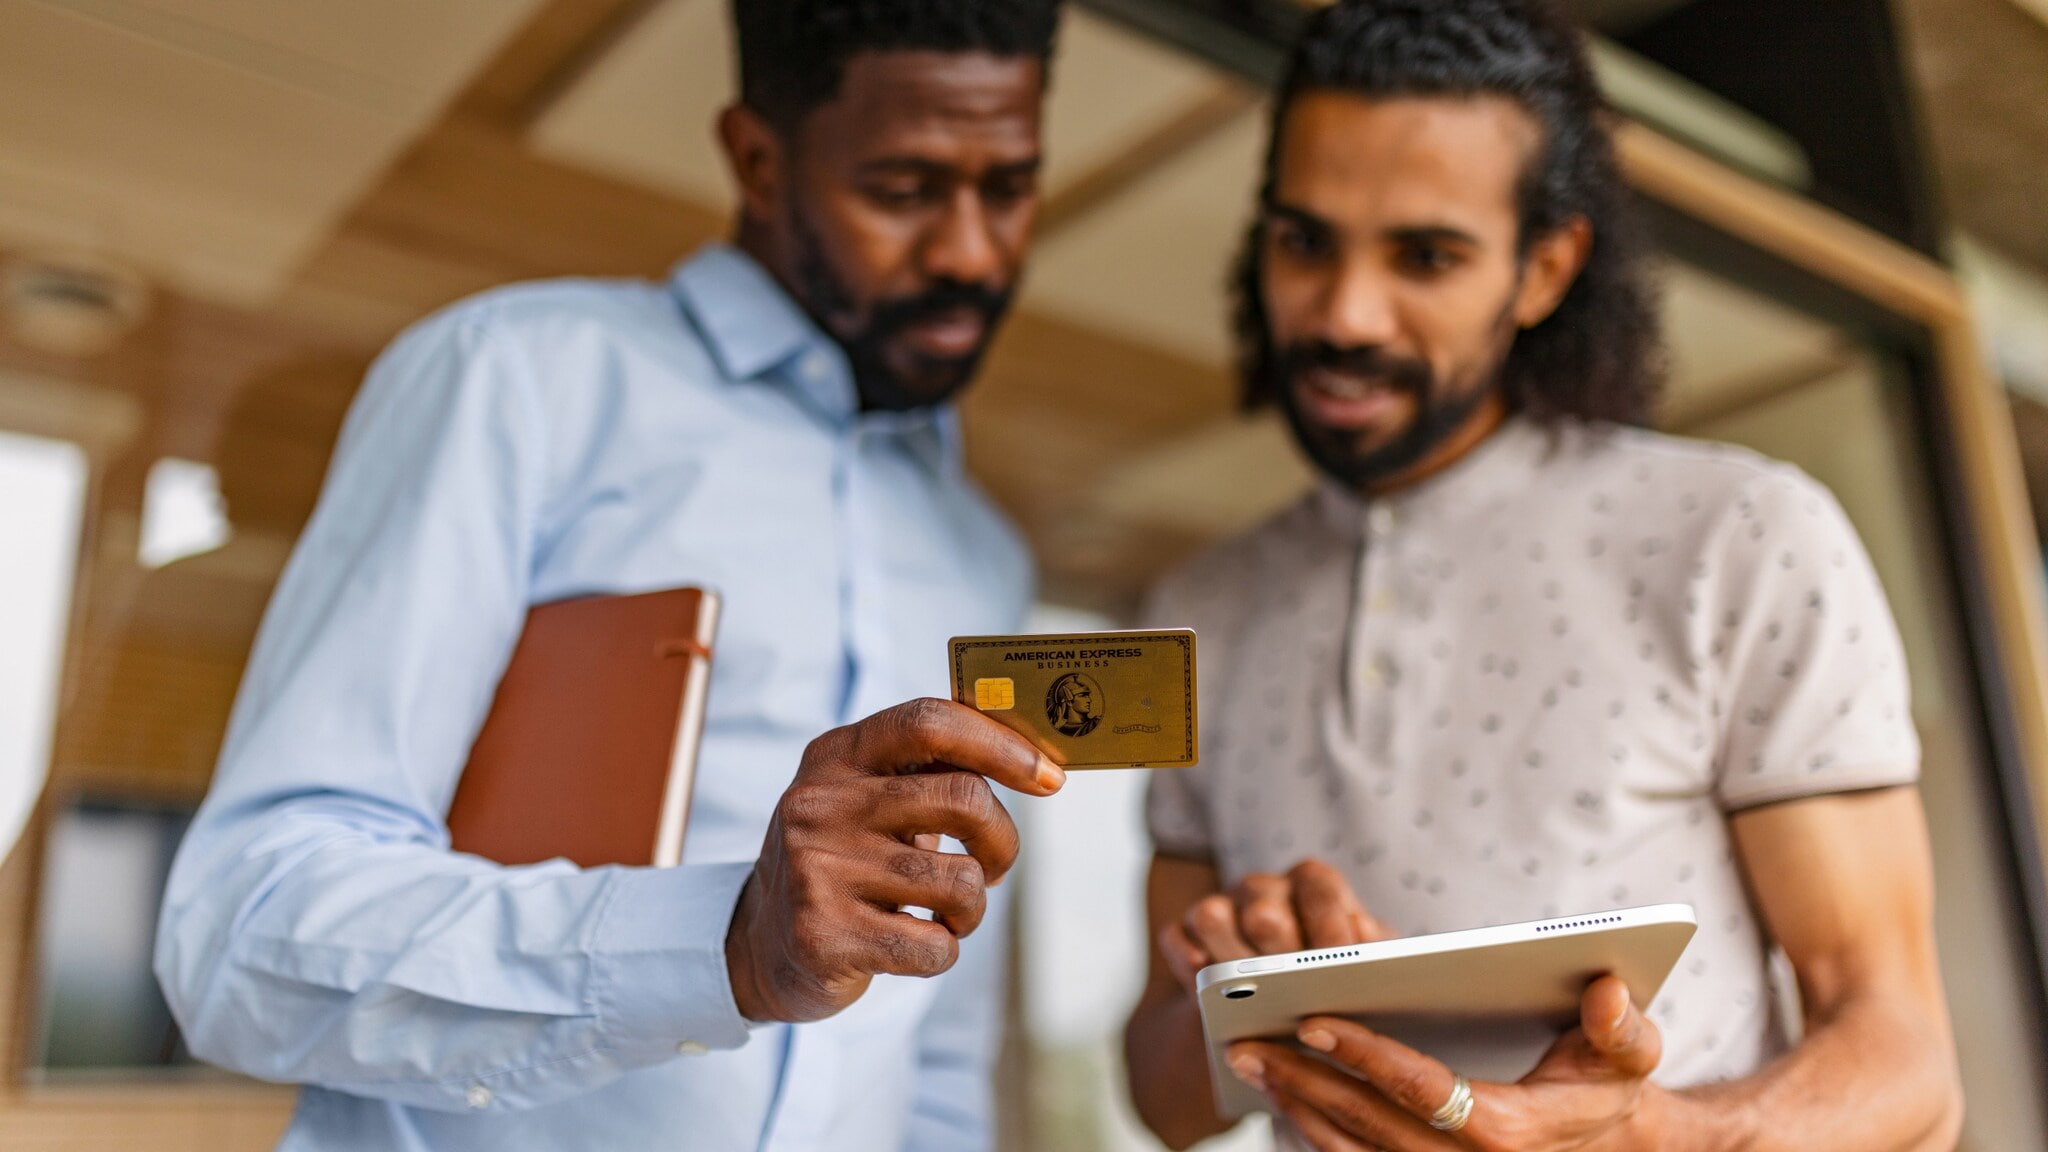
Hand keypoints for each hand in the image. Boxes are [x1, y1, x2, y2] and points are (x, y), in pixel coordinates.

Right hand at [725, 698, 1064, 1023]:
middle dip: (1002, 841)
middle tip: (995, 865)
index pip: (929, 722)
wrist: (760, 945)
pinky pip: (935, 946)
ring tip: (945, 912)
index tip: (1048, 777)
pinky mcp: (824, 935)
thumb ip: (928, 773)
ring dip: (972, 908)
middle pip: (963, 798)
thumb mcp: (866, 799)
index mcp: (838, 755)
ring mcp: (818, 869)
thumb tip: (1033, 760)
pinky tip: (913, 943)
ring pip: (960, 883)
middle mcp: (821, 804)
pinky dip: (943, 951)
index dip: (1000, 744)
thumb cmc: (844, 862)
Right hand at [1158, 860, 1389, 995]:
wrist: (1273, 1005)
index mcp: (1311, 886)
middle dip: (1278, 940)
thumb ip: (1370, 949)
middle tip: (1292, 971)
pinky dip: (1185, 956)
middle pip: (1263, 903)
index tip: (1342, 956)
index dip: (1328, 919)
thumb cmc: (1331, 979)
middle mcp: (1263, 891)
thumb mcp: (1362, 963)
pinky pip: (1175, 937)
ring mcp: (1220, 907)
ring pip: (1213, 915)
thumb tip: (1366, 940)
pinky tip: (1203, 977)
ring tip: (1245, 980)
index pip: (1318, 885)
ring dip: (1227, 948)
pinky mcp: (1184, 934)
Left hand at [1229, 975, 1662, 1151]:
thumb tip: (1606, 991)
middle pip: (1367, 1123)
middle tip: (1244, 1040)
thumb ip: (1623, 1028)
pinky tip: (1280, 1094)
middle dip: (1303, 1081)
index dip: (1364, 1054)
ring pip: (1351, 1151)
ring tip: (1247, 1060)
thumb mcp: (1630, 1057)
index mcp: (1507, 1132)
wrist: (1610, 1147)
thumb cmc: (1607, 1087)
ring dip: (1295, 1106)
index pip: (1421, 1090)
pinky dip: (1313, 1133)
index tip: (1311, 1019)